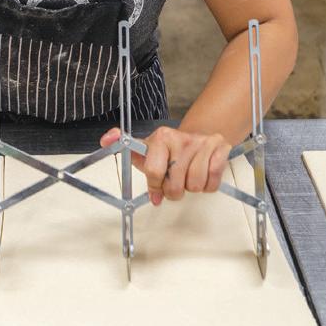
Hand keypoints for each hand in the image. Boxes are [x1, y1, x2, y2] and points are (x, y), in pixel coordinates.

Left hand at [100, 126, 229, 205]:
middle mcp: (181, 138)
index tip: (156, 190)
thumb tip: (106, 140)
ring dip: (191, 188)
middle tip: (174, 183)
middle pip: (176, 184)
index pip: (154, 171)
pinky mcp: (220, 149)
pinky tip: (202, 175)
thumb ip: (123, 146)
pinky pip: (212, 183)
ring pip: (195, 186)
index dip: (155, 186)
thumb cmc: (168, 150)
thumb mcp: (145, 149)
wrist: (198, 135)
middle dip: (174, 191)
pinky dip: (207, 186)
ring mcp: (202, 144)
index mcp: (160, 138)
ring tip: (187, 177)